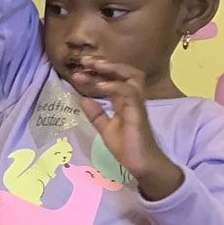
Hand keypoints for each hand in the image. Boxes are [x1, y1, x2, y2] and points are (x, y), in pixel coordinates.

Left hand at [73, 60, 182, 198]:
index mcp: (125, 100)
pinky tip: (99, 87)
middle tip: (85, 60)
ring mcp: (137, 104)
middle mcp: (133, 98)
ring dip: (111, 69)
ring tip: (93, 66)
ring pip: (131, 77)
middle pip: (126, 71)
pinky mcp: (138, 113)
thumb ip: (96, 114)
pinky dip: (114, 87)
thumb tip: (82, 98)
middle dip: (106, 63)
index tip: (81, 66)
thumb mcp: (106, 128)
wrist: (141, 164)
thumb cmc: (127, 147)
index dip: (100, 70)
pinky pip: (129, 93)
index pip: (114, 78)